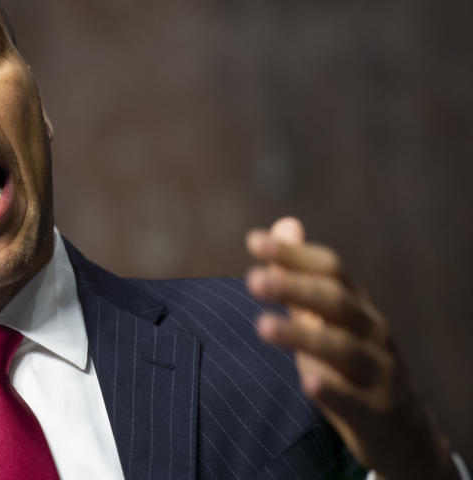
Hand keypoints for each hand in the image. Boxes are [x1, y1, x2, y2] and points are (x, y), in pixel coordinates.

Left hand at [245, 217, 456, 479]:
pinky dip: (332, 391)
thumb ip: (301, 277)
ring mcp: (378, 371)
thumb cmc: (352, 365)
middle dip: (295, 288)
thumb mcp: (327, 318)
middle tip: (252, 280)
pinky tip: (308, 382)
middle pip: (336, 303)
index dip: (294, 255)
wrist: (403, 431)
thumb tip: (283, 224)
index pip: (330, 271)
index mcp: (356, 306)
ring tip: (262, 326)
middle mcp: (371, 331)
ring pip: (343, 349)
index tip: (254, 241)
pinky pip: (355, 400)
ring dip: (302, 335)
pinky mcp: (377, 411)